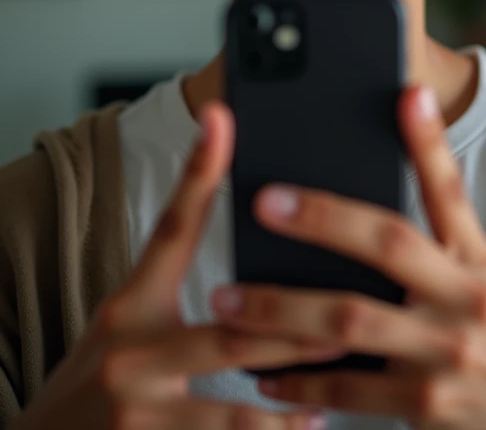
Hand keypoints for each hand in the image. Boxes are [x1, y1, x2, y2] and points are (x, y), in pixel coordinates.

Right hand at [14, 104, 341, 429]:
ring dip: (291, 397)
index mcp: (130, 304)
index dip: (199, 172)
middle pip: (228, 331)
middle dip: (294, 328)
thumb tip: (247, 247)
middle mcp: (129, 351)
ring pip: (235, 408)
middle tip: (348, 318)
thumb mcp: (129, 316)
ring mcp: (136, 410)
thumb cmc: (105, 369)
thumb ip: (176, 279)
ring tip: (334, 381)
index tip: (222, 119)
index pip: (171, 228)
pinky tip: (307, 425)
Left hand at [211, 85, 485, 429]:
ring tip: (229, 301)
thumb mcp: (483, 265)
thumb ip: (442, 215)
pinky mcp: (426, 406)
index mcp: (474, 259)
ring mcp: (446, 355)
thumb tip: (409, 143)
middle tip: (264, 202)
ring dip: (283, 310)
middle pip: (390, 245)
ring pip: (352, 321)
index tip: (403, 96)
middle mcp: (464, 299)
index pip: (450, 190)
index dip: (428, 141)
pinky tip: (262, 373)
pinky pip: (350, 389)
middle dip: (323, 219)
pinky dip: (301, 381)